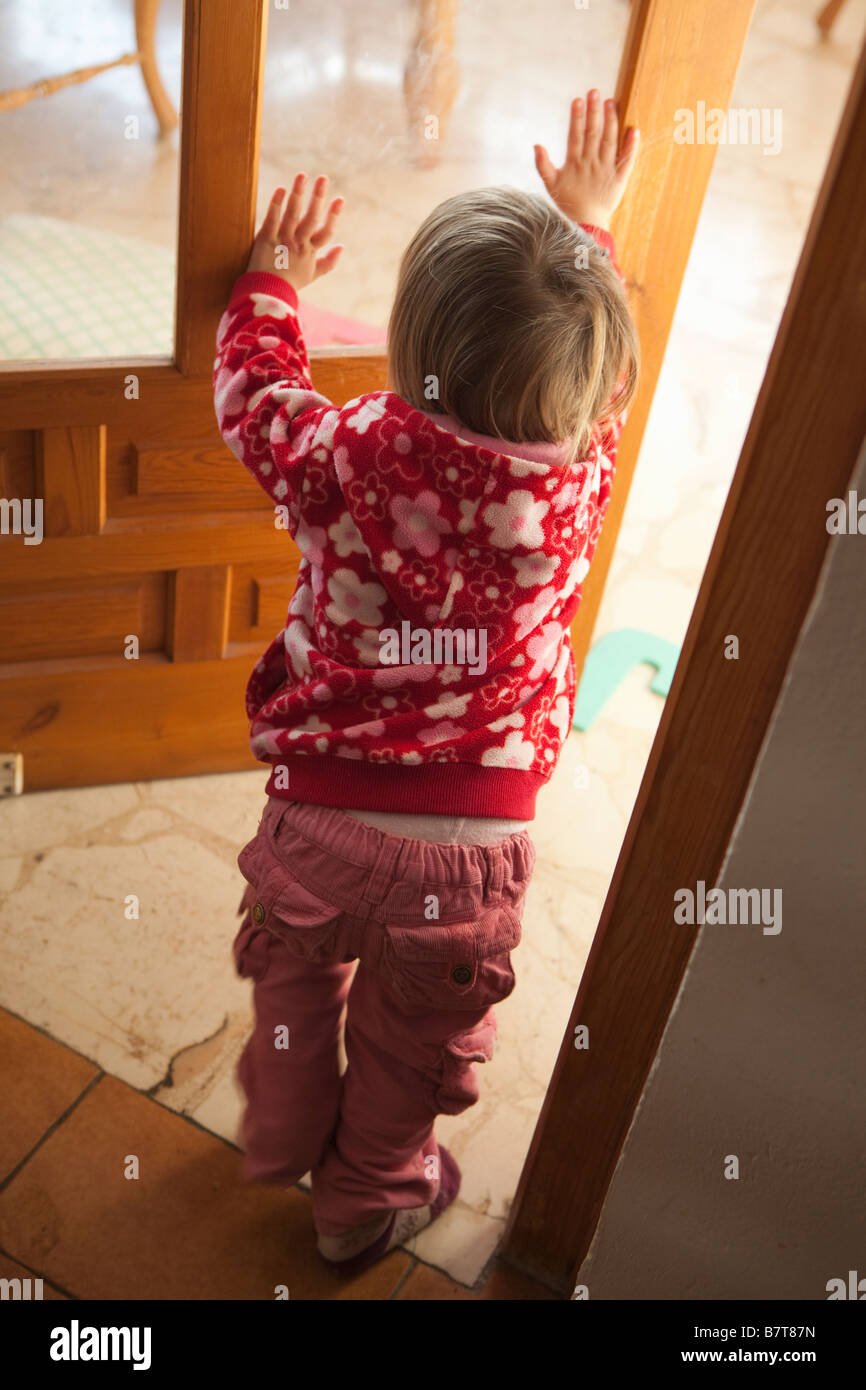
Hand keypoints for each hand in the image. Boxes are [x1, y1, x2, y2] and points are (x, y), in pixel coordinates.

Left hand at [246, 174, 344, 290]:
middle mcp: (298, 245)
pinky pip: (272, 219)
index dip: (333, 216)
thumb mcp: (312, 275)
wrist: (265, 293)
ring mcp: (282, 241)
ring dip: (298, 194)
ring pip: (292, 215)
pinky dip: (276, 205)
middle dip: (318, 198)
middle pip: (311, 219)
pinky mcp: (265, 239)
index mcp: (310, 252)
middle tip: (323, 179)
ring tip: (302, 175)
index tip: (340, 199)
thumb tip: (342, 246)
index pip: (325, 232)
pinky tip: (281, 189)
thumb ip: (328, 261)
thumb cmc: (289, 284)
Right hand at [534, 90, 638, 229]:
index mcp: (574, 163)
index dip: (576, 118)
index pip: (576, 135)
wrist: (585, 225)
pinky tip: (634, 129)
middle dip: (594, 112)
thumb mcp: (550, 185)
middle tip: (595, 92)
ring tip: (612, 102)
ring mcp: (606, 170)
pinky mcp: (619, 179)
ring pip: (609, 141)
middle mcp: (591, 164)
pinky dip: (631, 146)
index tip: (578, 100)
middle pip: (593, 133)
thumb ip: (543, 165)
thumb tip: (536, 145)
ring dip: (611, 121)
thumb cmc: (567, 203)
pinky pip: (627, 160)